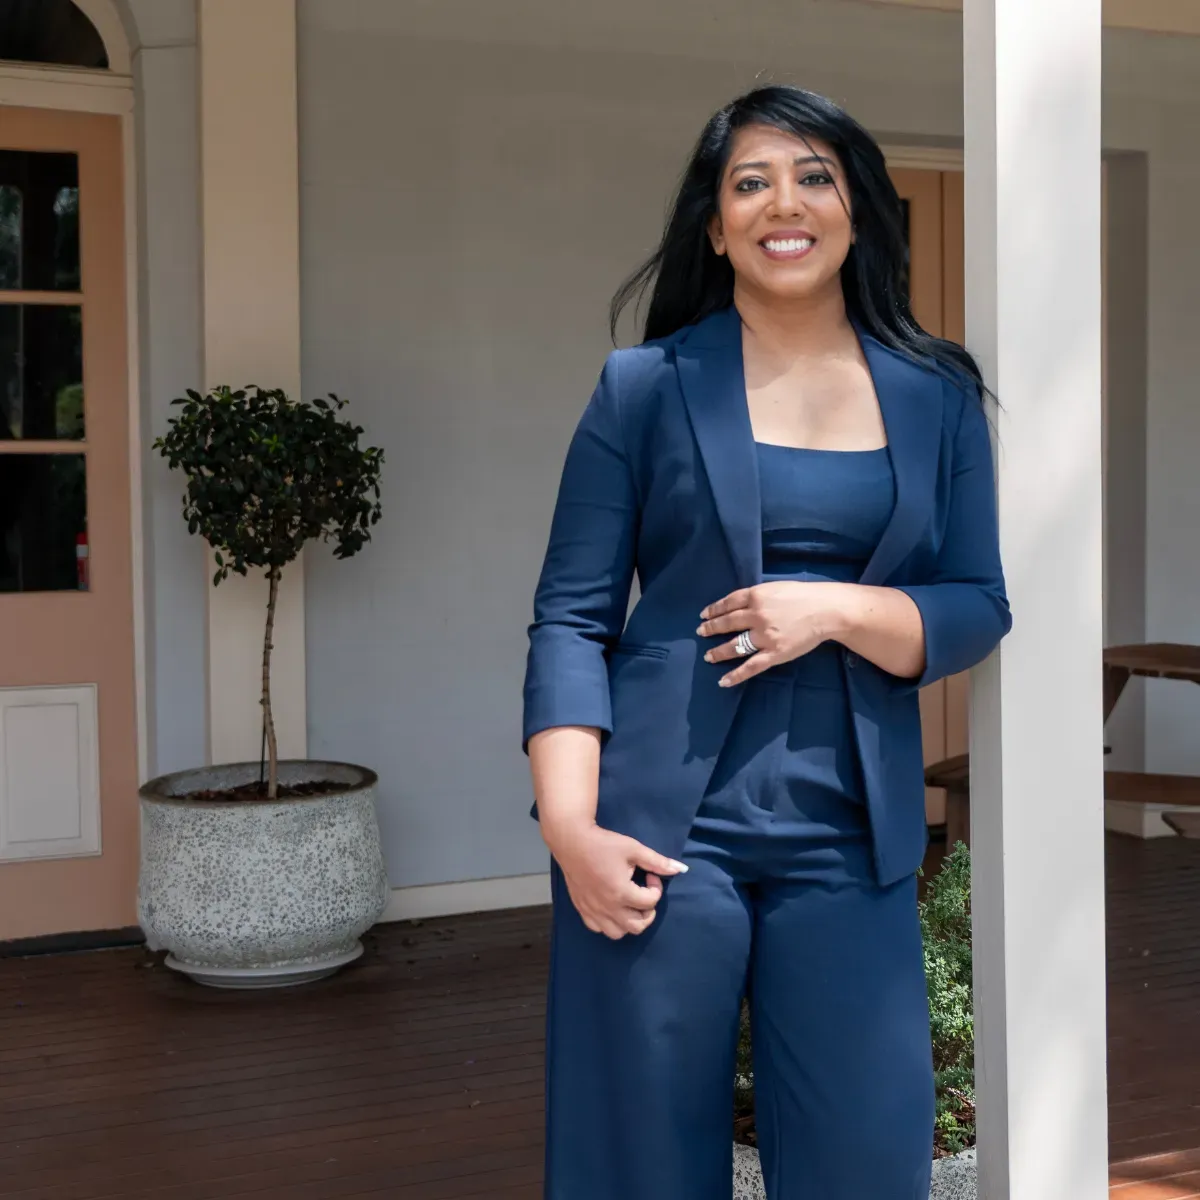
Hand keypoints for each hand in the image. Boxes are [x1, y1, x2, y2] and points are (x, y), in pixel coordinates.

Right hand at [544, 821, 687, 939]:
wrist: (572, 842)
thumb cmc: (604, 843)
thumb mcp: (634, 848)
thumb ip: (657, 862)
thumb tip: (681, 869)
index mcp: (621, 892)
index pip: (650, 902)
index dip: (656, 887)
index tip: (650, 875)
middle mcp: (608, 907)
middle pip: (638, 926)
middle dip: (647, 911)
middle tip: (644, 895)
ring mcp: (593, 911)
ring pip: (618, 933)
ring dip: (629, 921)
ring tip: (629, 903)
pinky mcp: (582, 911)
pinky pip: (599, 929)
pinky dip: (609, 923)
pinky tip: (611, 906)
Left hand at [697, 581, 849, 686]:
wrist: (827, 610)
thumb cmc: (804, 596)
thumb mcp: (776, 588)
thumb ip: (756, 596)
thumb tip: (738, 604)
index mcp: (756, 596)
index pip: (728, 603)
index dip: (714, 609)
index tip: (704, 615)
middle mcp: (756, 616)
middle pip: (727, 623)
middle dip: (711, 629)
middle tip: (701, 632)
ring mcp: (764, 636)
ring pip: (735, 646)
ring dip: (718, 652)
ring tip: (708, 656)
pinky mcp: (774, 653)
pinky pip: (751, 667)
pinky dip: (736, 675)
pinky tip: (723, 681)